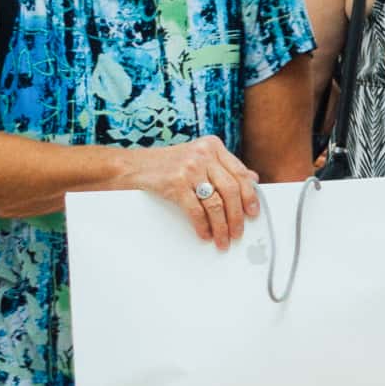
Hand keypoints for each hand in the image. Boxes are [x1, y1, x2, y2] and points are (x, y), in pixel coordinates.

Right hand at [124, 134, 261, 249]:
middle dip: (237, 216)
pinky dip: (203, 226)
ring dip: (222, 226)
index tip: (253, 213)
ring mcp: (190, 167)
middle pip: (232, 190)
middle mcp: (203, 154)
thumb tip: (253, 180)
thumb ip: (223, 166)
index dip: (250, 196)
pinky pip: (197, 210)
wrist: (131, 166)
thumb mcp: (197, 158)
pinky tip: (205, 234)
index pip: (240, 173)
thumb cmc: (165, 165)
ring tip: (223, 239)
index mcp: (213, 146)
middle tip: (238, 232)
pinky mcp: (176, 182)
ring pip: (216, 203)